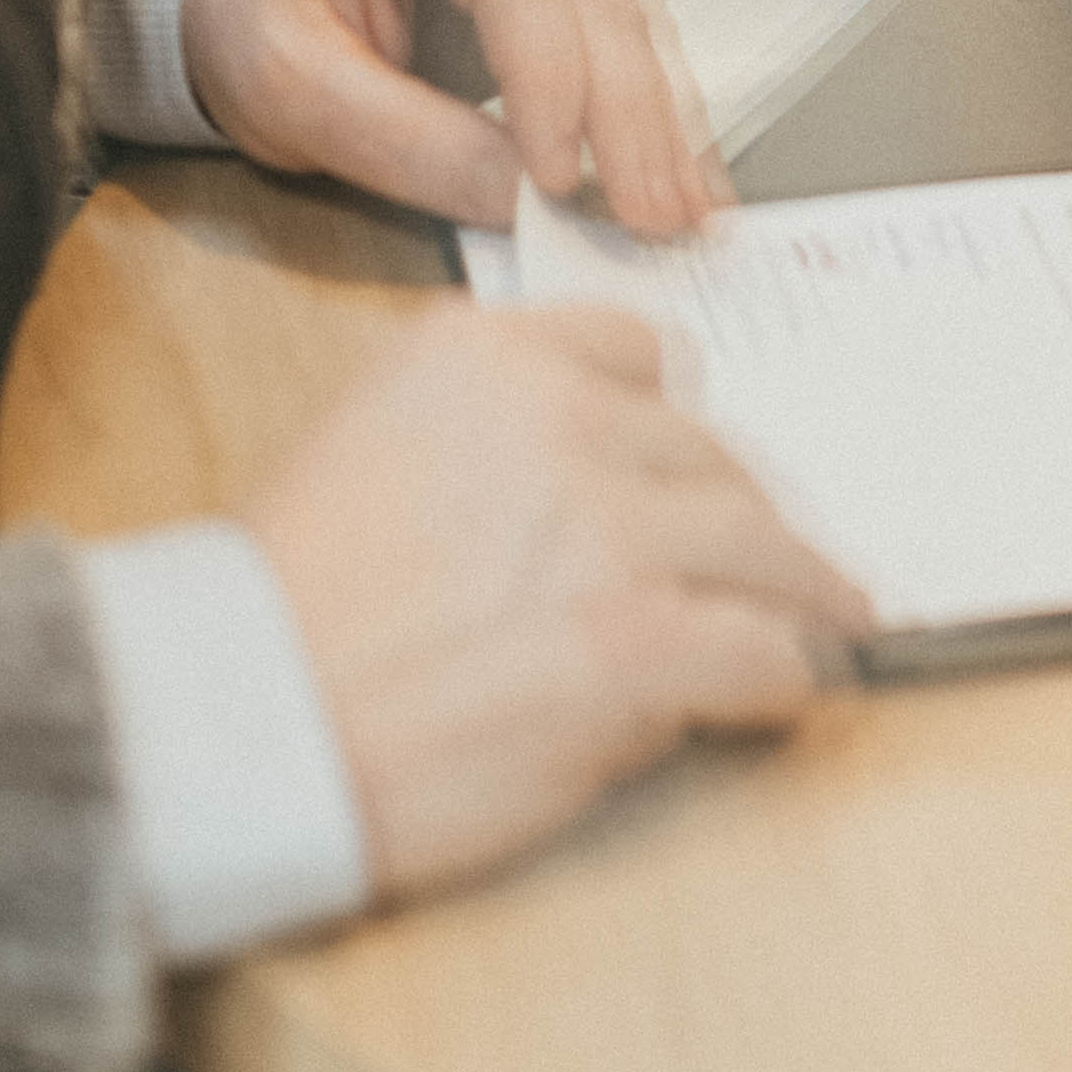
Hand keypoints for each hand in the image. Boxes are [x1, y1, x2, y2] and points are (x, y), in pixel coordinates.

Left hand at [175, 0, 732, 235]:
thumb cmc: (249, 0)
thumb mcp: (290, 85)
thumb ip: (406, 141)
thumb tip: (526, 203)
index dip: (549, 74)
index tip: (562, 179)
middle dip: (627, 113)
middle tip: (652, 216)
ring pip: (622, 6)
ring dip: (654, 117)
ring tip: (676, 213)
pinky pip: (617, 23)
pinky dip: (642, 104)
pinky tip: (668, 171)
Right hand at [245, 299, 872, 899]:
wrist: (238, 716)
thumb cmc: (279, 610)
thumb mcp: (366, 445)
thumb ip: (483, 432)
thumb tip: (592, 477)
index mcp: (485, 355)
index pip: (639, 355)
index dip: (673, 422)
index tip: (693, 462)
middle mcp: (562, 419)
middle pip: (713, 454)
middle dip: (743, 514)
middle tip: (775, 557)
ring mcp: (611, 529)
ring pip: (765, 545)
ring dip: (802, 590)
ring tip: (832, 619)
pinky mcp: (642, 644)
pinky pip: (763, 652)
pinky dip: (785, 679)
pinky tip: (785, 696)